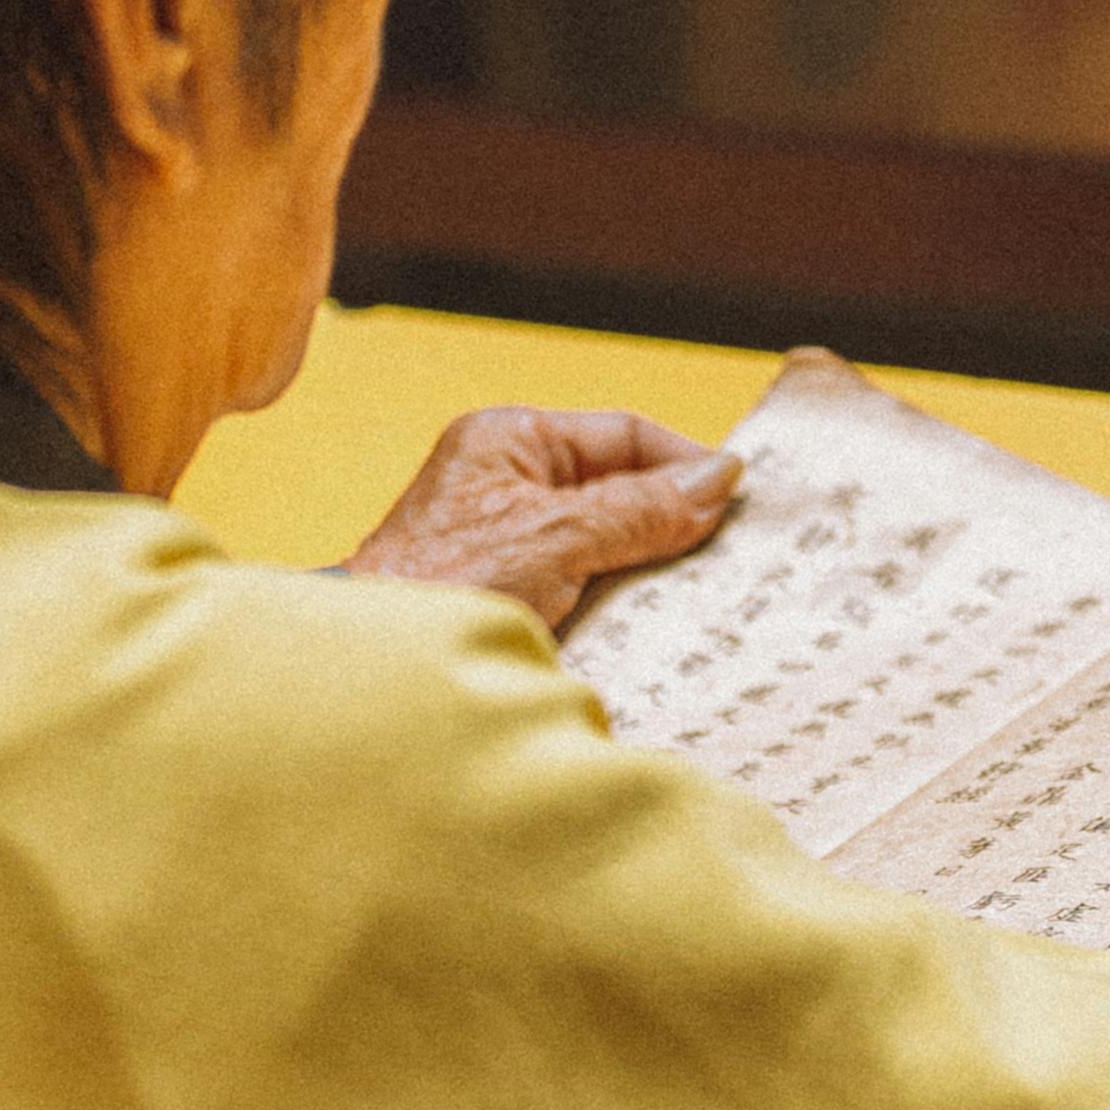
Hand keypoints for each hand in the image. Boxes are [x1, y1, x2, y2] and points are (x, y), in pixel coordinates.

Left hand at [344, 408, 742, 631]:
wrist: (372, 676)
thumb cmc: (438, 589)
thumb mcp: (558, 537)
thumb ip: (639, 509)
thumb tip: (716, 481)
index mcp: (508, 440)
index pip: (622, 433)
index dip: (684, 462)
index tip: (737, 498)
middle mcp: (506, 482)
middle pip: (619, 489)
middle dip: (672, 521)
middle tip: (730, 553)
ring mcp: (506, 540)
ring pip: (607, 543)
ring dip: (648, 569)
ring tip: (699, 593)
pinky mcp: (508, 595)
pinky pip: (584, 587)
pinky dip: (618, 603)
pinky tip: (650, 625)